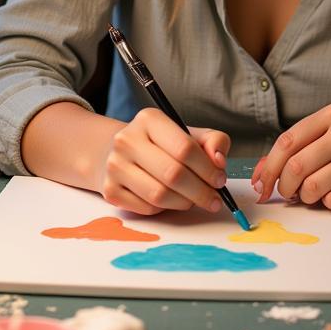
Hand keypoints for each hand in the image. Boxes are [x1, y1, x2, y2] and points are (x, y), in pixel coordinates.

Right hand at [99, 108, 230, 215]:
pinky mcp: (110, 191)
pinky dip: (166, 209)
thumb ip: (214, 141)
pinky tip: (172, 200)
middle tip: (214, 199)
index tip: (220, 180)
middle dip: (201, 191)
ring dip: (185, 203)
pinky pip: (147, 208)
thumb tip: (219, 161)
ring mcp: (115, 166)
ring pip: (159, 195)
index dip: (208, 169)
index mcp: (149, 119)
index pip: (185, 148)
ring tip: (195, 200)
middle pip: (173, 174)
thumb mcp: (190, 134)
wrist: (121, 153)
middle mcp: (127, 140)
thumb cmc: (163, 144)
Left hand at [251, 103, 330, 208]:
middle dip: (284, 187)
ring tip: (315, 194)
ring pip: (312, 186)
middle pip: (296, 166)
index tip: (260, 185)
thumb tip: (258, 174)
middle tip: (288, 195)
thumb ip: (297, 151)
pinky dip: (328, 203)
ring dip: (307, 198)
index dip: (267, 167)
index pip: (287, 141)